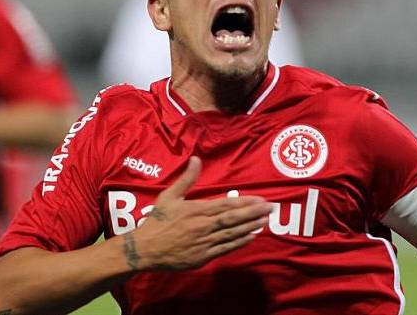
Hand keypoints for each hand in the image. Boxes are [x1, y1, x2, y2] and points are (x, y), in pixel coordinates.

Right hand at [123, 156, 271, 270]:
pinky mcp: (203, 257)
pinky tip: (251, 237)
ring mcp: (204, 243)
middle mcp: (203, 226)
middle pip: (233, 219)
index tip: (260, 199)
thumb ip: (186, 179)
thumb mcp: (169, 196)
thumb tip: (195, 159)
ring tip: (265, 221)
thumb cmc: (157, 221)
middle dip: (254, 213)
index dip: (245, 202)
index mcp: (196, 210)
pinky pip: (225, 249)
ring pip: (232, 234)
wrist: (145, 249)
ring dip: (250, 227)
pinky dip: (239, 243)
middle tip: (271, 208)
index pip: (225, 205)